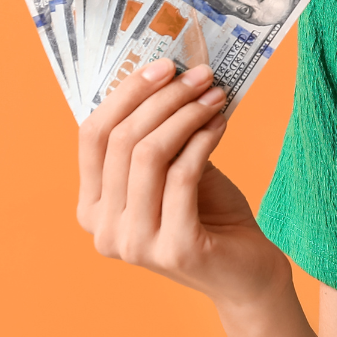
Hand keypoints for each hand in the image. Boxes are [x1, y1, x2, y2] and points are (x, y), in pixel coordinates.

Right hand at [77, 59, 291, 306]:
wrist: (244, 271)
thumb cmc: (206, 213)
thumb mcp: (170, 169)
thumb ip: (155, 134)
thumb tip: (165, 73)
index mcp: (91, 208)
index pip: (92, 137)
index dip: (126, 94)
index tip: (163, 65)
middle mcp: (104, 231)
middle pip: (122, 141)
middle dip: (164, 97)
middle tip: (201, 74)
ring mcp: (135, 244)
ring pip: (150, 154)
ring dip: (186, 114)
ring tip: (215, 95)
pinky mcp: (173, 249)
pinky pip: (182, 175)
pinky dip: (202, 140)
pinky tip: (220, 122)